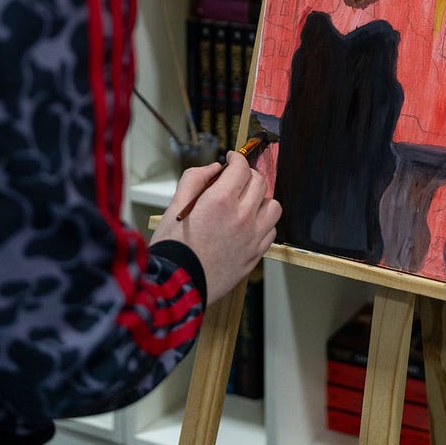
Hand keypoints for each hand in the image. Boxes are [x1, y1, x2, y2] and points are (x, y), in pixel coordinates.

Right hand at [150, 151, 281, 303]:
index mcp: (220, 201)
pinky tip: (249, 225)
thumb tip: (213, 169)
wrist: (177, 286)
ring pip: (273, 206)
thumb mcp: (174, 207)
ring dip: (261, 199)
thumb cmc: (172, 248)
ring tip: (246, 203)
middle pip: (259, 182)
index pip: (241, 167)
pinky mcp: (255, 255)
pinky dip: (263, 223)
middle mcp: (241, 216)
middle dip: (248, 175)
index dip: (236, 158)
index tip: (231, 159)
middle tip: (236, 179)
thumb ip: (194, 180)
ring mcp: (252, 237)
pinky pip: (271, 231)